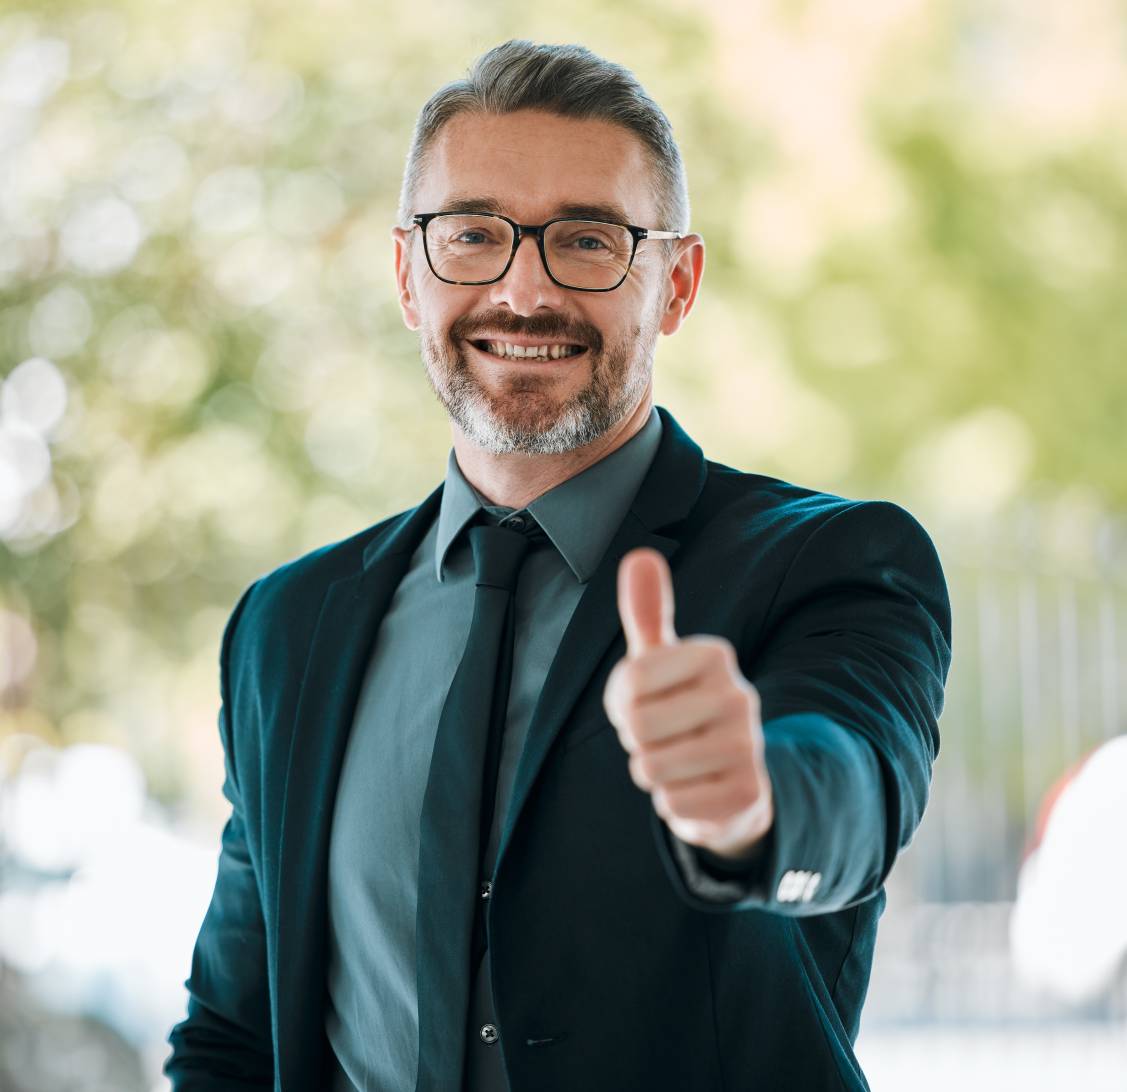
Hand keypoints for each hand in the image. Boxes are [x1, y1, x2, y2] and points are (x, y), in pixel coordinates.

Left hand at [602, 547, 773, 859]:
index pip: (628, 680)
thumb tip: (640, 555)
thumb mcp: (662, 661)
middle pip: (637, 726)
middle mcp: (740, 694)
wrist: (736, 777)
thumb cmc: (683, 709)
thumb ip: (648, 613)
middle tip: (662, 737)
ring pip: (651, 768)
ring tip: (678, 762)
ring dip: (652, 773)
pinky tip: (696, 790)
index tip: (647, 701)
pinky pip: (672, 805)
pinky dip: (673, 805)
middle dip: (636, 740)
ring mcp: (750, 746)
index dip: (621, 701)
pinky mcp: (749, 794)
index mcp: (714, 655)